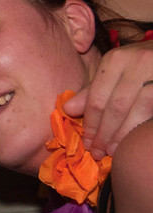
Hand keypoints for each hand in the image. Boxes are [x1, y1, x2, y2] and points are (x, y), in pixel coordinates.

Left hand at [64, 39, 152, 159]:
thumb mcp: (115, 73)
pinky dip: (139, 127)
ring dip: (122, 135)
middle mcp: (136, 62)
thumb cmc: (141, 67)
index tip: (86, 142)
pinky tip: (132, 140)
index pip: (97, 98)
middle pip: (115, 106)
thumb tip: (67, 110)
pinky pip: (152, 110)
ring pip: (137, 110)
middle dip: (104, 133)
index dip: (90, 123)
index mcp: (115, 60)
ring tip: (112, 151)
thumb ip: (92, 92)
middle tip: (97, 152)